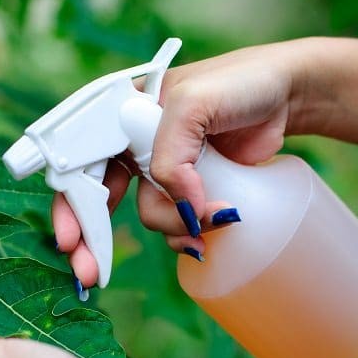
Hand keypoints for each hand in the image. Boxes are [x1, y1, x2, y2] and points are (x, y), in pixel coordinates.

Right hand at [53, 40, 308, 288]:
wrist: (287, 95)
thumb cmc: (239, 83)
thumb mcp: (194, 104)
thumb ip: (171, 156)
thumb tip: (180, 208)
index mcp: (122, 116)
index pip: (83, 163)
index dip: (72, 204)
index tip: (70, 241)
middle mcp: (135, 145)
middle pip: (100, 198)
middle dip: (93, 239)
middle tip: (89, 274)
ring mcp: (164, 171)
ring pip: (148, 214)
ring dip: (170, 229)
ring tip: (206, 226)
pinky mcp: (191, 189)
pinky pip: (176, 222)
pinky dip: (187, 235)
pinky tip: (205, 236)